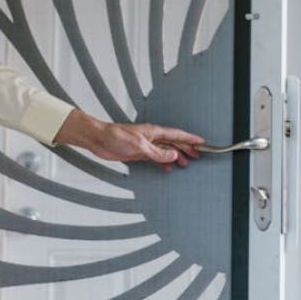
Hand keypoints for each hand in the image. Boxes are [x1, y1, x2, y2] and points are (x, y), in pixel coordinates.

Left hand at [53, 109, 203, 169]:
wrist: (98, 139)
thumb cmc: (115, 136)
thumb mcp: (139, 146)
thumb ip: (157, 152)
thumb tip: (173, 155)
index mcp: (154, 132)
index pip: (177, 135)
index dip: (190, 139)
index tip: (201, 142)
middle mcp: (151, 137)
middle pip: (174, 143)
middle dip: (187, 148)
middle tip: (198, 155)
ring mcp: (145, 145)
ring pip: (166, 150)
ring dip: (176, 156)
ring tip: (186, 163)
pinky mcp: (138, 152)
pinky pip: (156, 157)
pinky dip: (164, 162)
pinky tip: (167, 167)